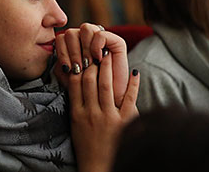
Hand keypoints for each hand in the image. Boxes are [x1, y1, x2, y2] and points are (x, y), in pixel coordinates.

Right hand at [53, 23, 139, 171]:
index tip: (82, 53)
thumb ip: (75, 102)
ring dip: (108, 68)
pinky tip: (135, 72)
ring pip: (106, 86)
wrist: (97, 168)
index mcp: (77, 112)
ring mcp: (107, 118)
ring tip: (110, 54)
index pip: (75, 83)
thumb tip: (74, 79)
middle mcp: (91, 113)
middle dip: (93, 62)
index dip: (79, 65)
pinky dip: (133, 85)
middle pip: (90, 81)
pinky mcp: (124, 123)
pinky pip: (129, 99)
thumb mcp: (74, 123)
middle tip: (96, 47)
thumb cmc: (85, 145)